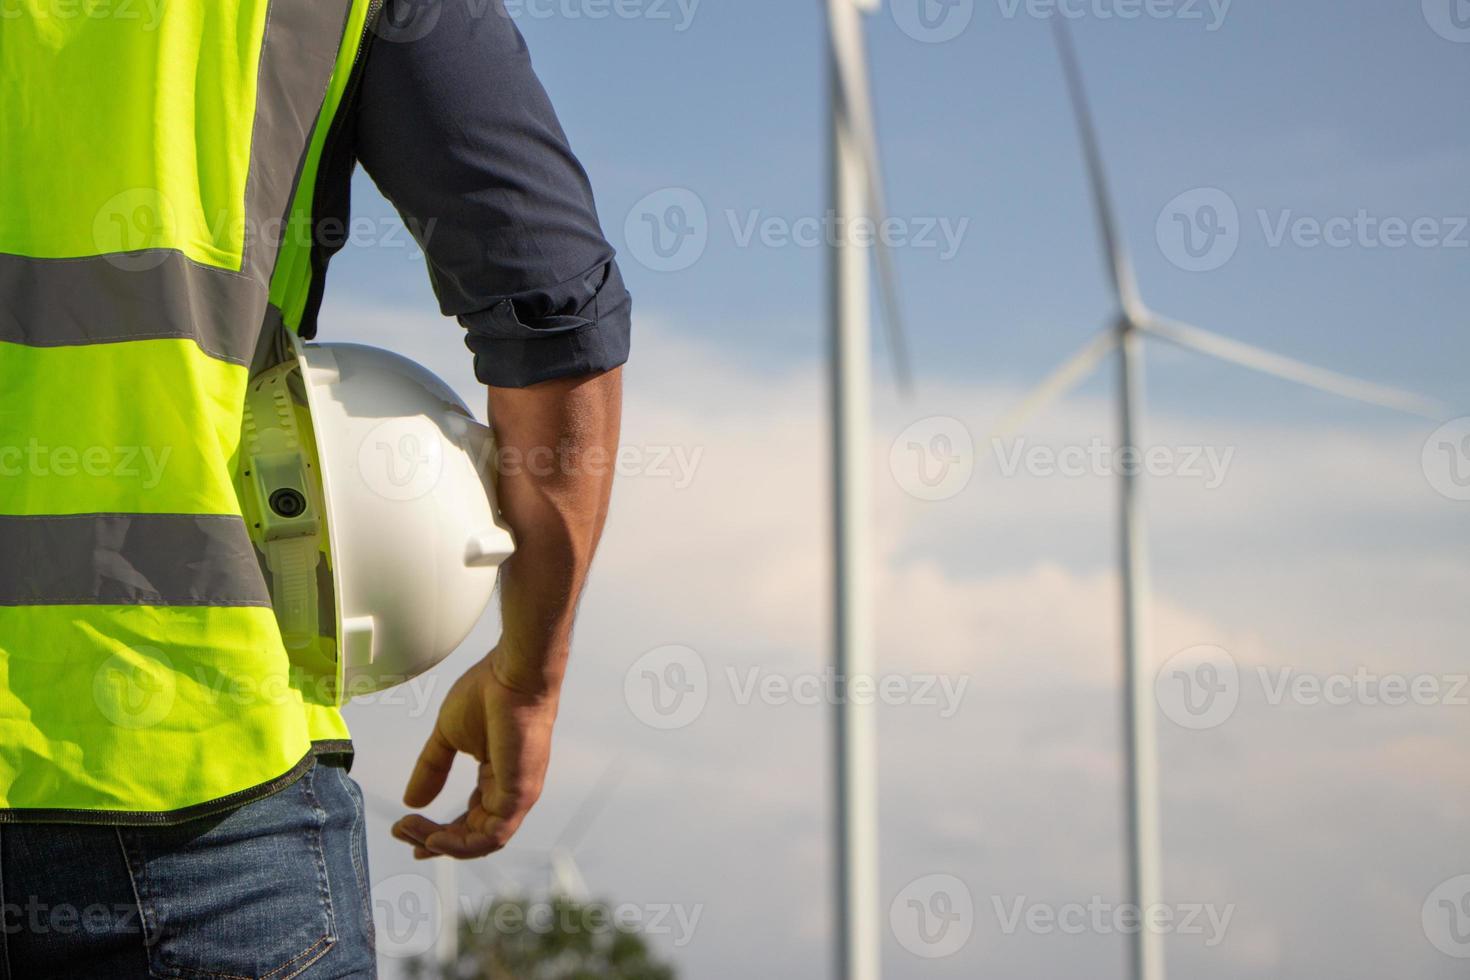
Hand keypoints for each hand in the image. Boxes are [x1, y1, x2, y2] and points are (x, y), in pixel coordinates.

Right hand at [392, 647, 560, 858]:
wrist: (512, 674)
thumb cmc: (489, 693)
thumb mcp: (448, 737)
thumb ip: (432, 769)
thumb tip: (411, 801)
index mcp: (496, 778)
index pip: (470, 820)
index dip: (439, 832)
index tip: (406, 829)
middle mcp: (509, 791)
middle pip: (472, 835)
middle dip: (434, 841)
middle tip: (403, 834)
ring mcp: (517, 795)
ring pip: (481, 842)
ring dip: (443, 845)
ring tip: (412, 833)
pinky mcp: (520, 795)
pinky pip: (493, 836)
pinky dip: (462, 845)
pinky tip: (435, 839)